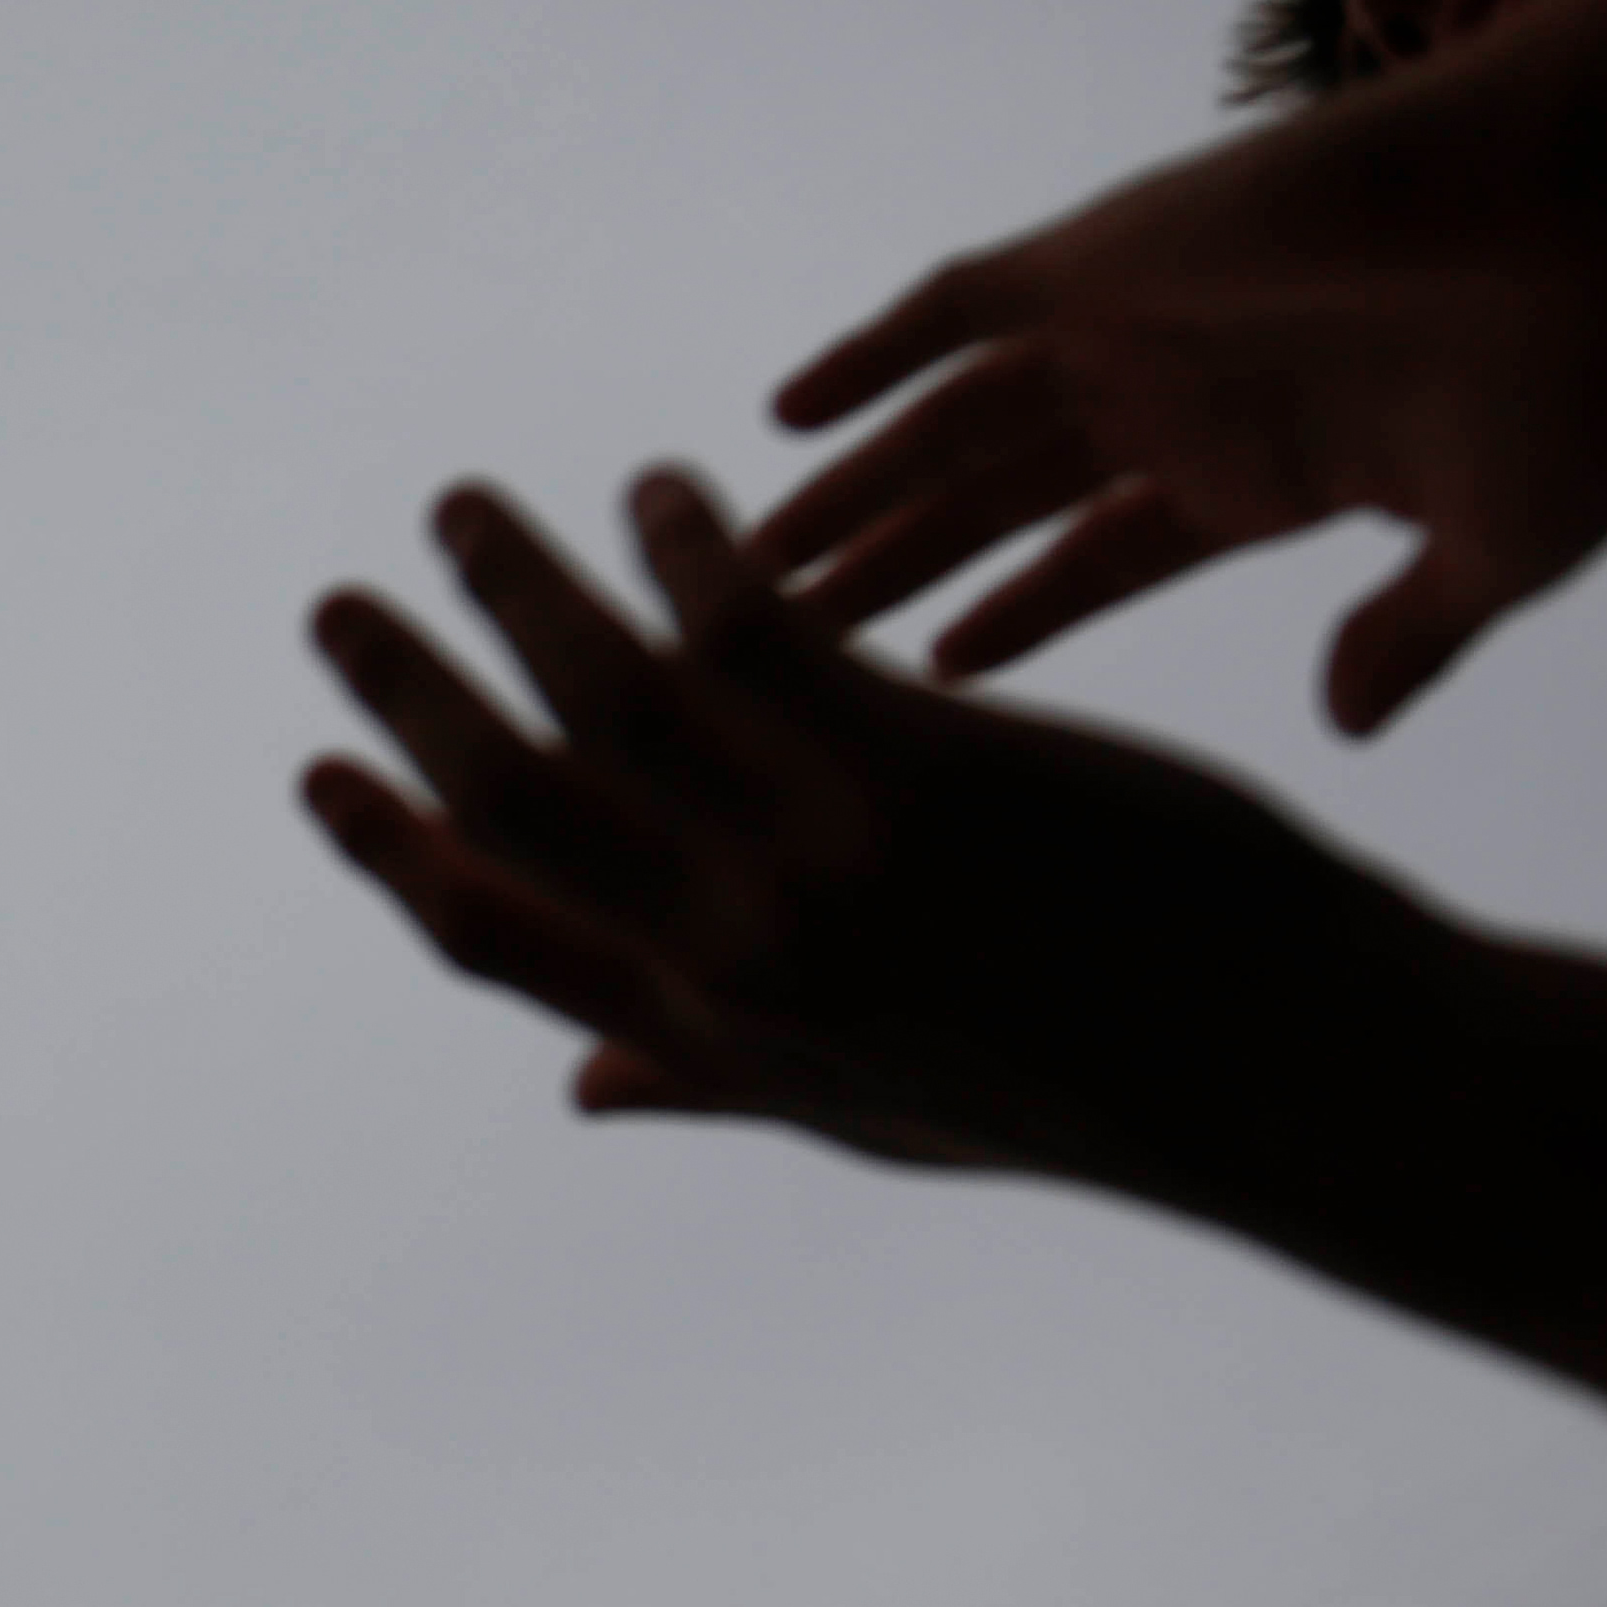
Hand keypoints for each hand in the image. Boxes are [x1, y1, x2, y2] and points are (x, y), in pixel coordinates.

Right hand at [301, 470, 1461, 1211]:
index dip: (391, 852)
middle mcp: (747, 956)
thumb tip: (579, 1091)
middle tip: (340, 606)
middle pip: (518, 801)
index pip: (499, 940)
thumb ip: (717, 1079)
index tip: (320, 777)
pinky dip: (693, 549)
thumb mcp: (877, 1113)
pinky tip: (676, 493)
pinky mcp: (927, 768)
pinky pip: (758, 629)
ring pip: (614, 692)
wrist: (1286, 1074)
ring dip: (521, 584)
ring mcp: (827, 860)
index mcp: (724, 1039)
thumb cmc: (1091, 1091)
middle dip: (407, 693)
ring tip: (471, 507)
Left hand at [746, 49, 1606, 731]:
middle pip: (994, 504)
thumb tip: (1345, 725)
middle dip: (891, 572)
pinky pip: (950, 305)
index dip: (1016, 618)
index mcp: (1280, 471)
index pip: (1105, 561)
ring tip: (738, 570)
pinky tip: (779, 417)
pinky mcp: (1114, 255)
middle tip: (776, 652)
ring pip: (947, 429)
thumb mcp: (1504, 550)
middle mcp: (1189, 396)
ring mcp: (1143, 323)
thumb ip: (1410, 634)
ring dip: (850, 496)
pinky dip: (866, 354)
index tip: (923, 681)